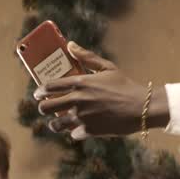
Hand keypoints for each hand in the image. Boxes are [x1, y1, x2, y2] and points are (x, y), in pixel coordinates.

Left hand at [34, 42, 160, 138]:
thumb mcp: (107, 67)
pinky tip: (79, 129)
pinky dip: (75, 132)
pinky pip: (73, 134)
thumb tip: (70, 45)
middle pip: (46, 107)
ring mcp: (82, 117)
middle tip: (46, 108)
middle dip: (43, 108)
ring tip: (57, 123)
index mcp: (80, 83)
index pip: (49, 87)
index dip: (40, 91)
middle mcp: (77, 100)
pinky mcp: (89, 131)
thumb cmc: (125, 85)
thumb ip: (87, 57)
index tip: (38, 93)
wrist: (141, 107)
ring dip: (55, 124)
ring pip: (56, 125)